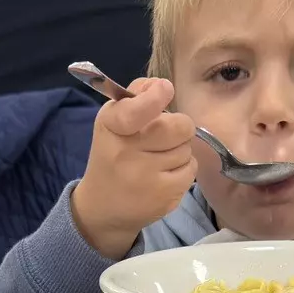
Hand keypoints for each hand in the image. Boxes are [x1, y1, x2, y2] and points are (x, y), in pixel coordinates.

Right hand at [71, 78, 197, 260]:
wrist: (103, 207)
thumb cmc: (112, 154)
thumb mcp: (112, 119)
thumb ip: (136, 96)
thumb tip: (161, 85)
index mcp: (112, 127)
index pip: (140, 109)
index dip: (157, 96)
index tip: (164, 90)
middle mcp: (127, 153)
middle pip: (179, 127)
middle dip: (179, 126)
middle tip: (166, 134)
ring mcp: (146, 179)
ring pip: (186, 149)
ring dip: (179, 149)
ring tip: (159, 158)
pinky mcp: (164, 198)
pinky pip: (190, 170)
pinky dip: (183, 168)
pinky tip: (165, 174)